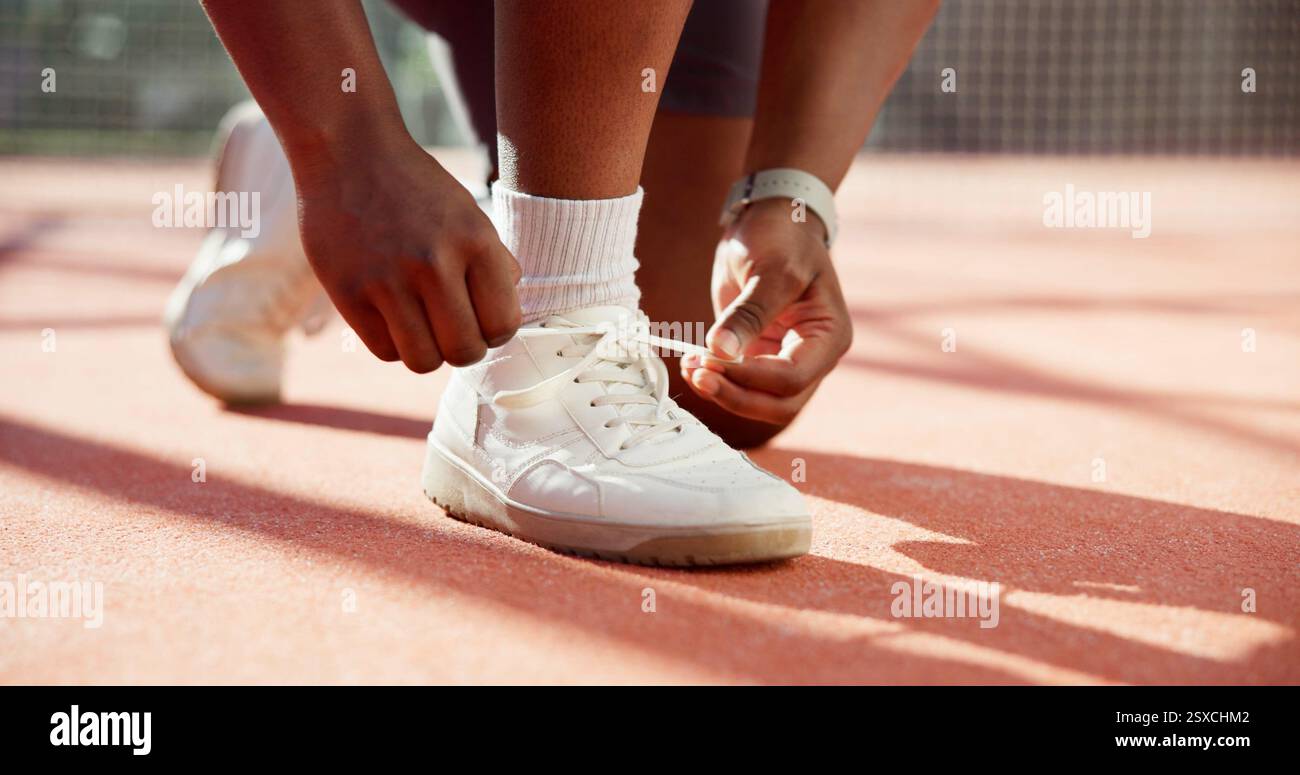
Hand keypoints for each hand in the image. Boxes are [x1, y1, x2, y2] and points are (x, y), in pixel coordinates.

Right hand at [294, 134, 520, 371]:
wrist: (347, 149)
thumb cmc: (416, 188)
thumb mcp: (469, 213)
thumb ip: (494, 264)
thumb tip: (506, 319)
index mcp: (475, 240)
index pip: (503, 325)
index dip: (495, 332)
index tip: (481, 320)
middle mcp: (434, 262)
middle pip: (465, 352)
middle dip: (463, 348)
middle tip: (451, 328)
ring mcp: (388, 280)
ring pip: (424, 361)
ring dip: (428, 352)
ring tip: (422, 326)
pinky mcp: (348, 292)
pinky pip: (385, 351)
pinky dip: (393, 342)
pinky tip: (391, 315)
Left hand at [681, 198, 851, 424]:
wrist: (773, 221)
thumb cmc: (783, 237)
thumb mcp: (770, 269)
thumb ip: (748, 314)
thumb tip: (720, 351)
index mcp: (829, 337)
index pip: (791, 377)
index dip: (750, 377)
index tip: (710, 359)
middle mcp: (813, 357)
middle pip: (779, 404)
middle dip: (736, 396)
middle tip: (698, 375)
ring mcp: (787, 360)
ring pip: (759, 402)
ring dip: (724, 393)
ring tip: (690, 369)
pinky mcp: (760, 357)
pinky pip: (741, 384)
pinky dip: (718, 380)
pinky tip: (692, 363)